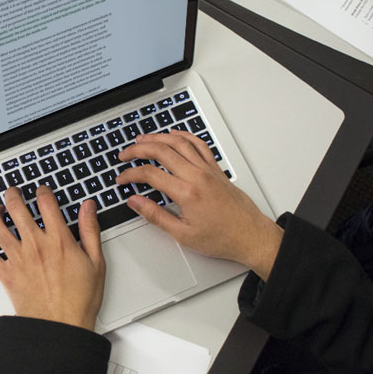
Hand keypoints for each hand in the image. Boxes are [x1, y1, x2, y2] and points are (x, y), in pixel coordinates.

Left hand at [0, 186, 105, 330]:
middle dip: (13, 195)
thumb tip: (88, 208)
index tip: (42, 190)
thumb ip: (90, 231)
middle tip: (13, 192)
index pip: (47, 203)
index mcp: (59, 240)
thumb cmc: (79, 299)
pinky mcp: (6, 273)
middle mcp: (35, 244)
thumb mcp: (95, 262)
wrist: (60, 325)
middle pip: (17, 208)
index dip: (43, 191)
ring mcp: (18, 258)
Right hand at [117, 131, 282, 279]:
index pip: (150, 174)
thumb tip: (135, 203)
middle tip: (125, 155)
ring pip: (179, 142)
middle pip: (162, 151)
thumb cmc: (222, 238)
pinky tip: (173, 135)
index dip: (131, 174)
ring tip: (142, 139)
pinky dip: (184, 136)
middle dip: (138, 150)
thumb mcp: (182, 234)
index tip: (122, 179)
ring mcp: (208, 170)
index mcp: (187, 193)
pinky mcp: (216, 169)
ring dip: (158, 138)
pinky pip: (199, 144)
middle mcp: (198, 176)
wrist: (250, 236)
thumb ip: (155, 216)